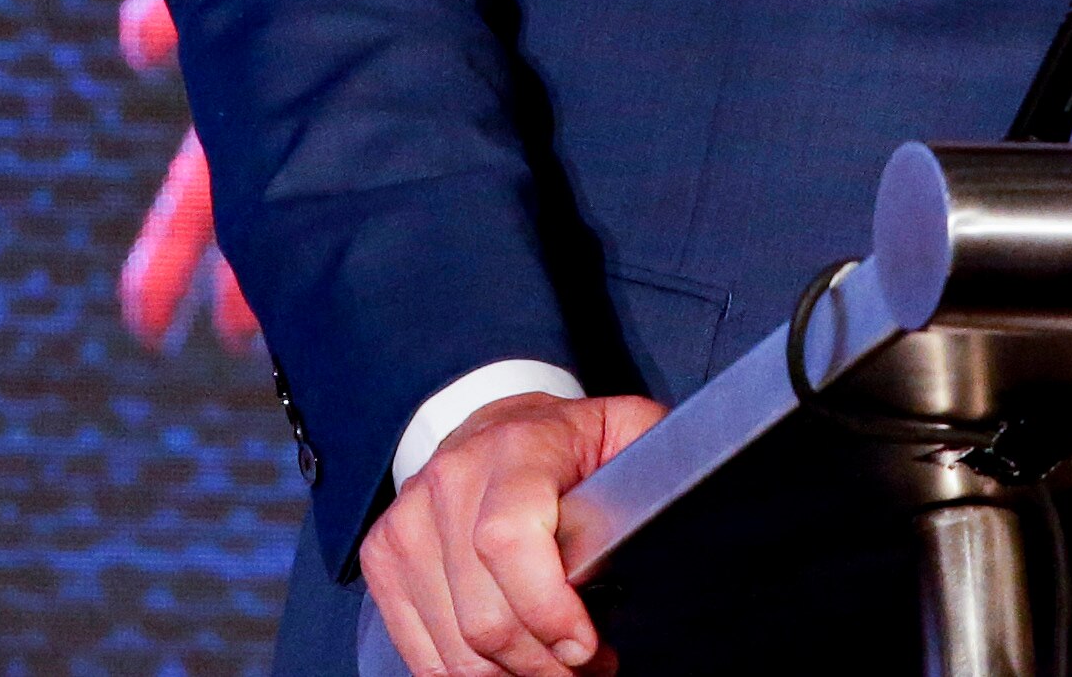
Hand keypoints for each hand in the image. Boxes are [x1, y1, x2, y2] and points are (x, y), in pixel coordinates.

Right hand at [362, 388, 667, 676]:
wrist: (492, 420)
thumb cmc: (568, 441)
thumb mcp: (624, 431)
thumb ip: (656, 457)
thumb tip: (688, 491)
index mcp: (514, 448)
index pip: (508, 540)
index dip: (548, 609)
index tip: (588, 647)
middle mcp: (449, 480)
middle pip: (485, 617)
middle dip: (545, 666)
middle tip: (589, 669)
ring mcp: (407, 521)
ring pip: (455, 649)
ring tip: (556, 668)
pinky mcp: (384, 557)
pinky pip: (422, 654)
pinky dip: (469, 676)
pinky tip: (512, 667)